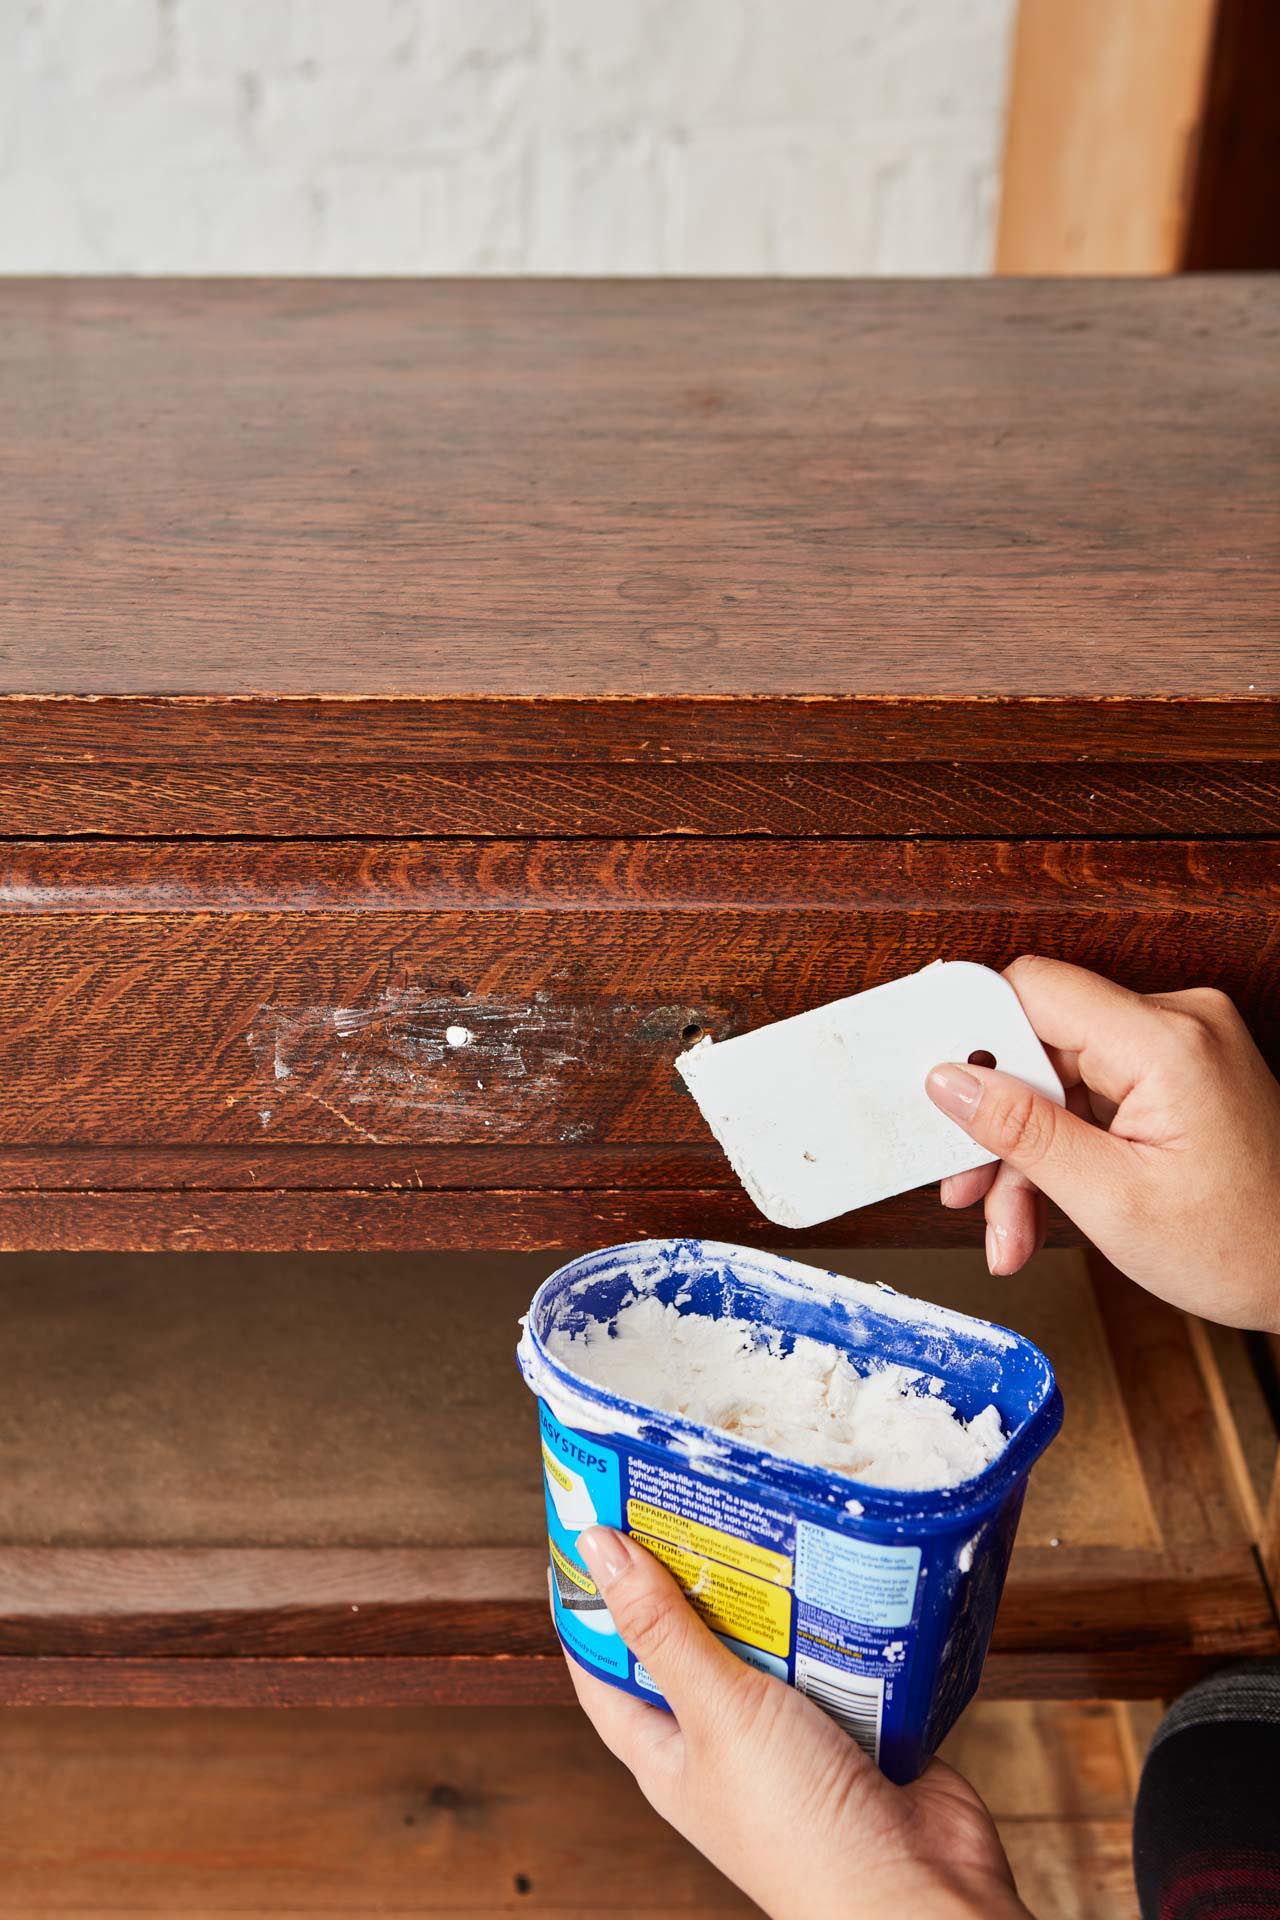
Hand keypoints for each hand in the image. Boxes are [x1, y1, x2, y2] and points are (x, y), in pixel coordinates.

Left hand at [566, 1525, 1028, 1919]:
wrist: (919, 1892)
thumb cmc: (800, 1828)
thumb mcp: (717, 1712)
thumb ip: (662, 1630)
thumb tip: (595, 1550)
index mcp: (668, 1753)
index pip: (604, 1669)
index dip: (588, 1603)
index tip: (589, 1528)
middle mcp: (724, 1742)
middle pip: (692, 1640)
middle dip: (694, 1575)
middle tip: (694, 1500)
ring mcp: (792, 1732)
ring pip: (771, 1639)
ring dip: (774, 1590)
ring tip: (771, 1517)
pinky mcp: (856, 1721)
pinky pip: (839, 1651)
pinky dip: (840, 1613)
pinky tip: (840, 1564)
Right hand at [925, 955, 1279, 1329]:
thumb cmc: (1245, 1249)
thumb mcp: (1112, 1202)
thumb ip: (1022, 1131)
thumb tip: (950, 1080)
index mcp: (1167, 1042)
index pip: (1034, 989)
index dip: (971, 1031)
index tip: (930, 1082)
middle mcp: (1179, 1023)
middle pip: (1040, 1043)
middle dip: (998, 1125)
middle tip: (965, 1189)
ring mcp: (1181, 1046)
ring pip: (1059, 1079)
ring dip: (1027, 1154)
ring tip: (1011, 1230)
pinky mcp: (1179, 1072)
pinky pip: (1093, 1094)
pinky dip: (1064, 1150)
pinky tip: (1044, 1210)